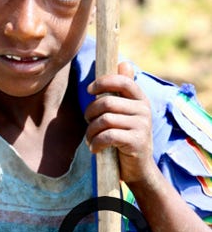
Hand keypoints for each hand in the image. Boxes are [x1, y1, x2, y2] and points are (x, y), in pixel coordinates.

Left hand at [84, 61, 154, 183]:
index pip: (123, 81)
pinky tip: (95, 148)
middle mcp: (144, 110)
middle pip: (107, 102)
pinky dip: (96, 142)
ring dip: (91, 131)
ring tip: (90, 139)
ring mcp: (142, 126)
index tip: (90, 90)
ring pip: (105, 120)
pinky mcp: (137, 142)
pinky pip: (108, 136)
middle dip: (90, 113)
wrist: (139, 168)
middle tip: (88, 123)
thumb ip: (123, 89)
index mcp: (140, 99)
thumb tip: (124, 62)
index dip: (103, 82)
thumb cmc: (126, 136)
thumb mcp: (125, 111)